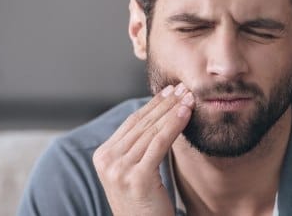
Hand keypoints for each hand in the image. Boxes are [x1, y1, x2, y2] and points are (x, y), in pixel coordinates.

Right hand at [92, 83, 193, 215]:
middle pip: (141, 124)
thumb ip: (138, 148)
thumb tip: (159, 116)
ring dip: (172, 111)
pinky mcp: (137, 177)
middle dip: (164, 103)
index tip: (169, 91)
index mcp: (103, 156)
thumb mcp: (135, 171)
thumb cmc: (145, 204)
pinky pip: (159, 143)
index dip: (152, 105)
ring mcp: (119, 169)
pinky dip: (174, 125)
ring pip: (151, 131)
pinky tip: (186, 113)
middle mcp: (107, 160)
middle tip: (182, 88)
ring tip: (189, 98)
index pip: (131, 123)